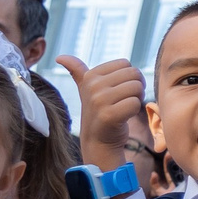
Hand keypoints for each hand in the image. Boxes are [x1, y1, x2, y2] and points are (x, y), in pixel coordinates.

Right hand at [60, 55, 146, 171]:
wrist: (98, 141)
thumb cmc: (98, 112)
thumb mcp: (85, 89)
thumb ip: (77, 71)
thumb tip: (61, 57)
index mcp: (90, 76)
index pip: (126, 64)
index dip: (128, 77)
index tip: (118, 90)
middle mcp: (93, 86)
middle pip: (134, 74)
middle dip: (136, 87)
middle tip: (123, 100)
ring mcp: (99, 101)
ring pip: (137, 88)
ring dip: (136, 99)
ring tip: (123, 108)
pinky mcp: (109, 115)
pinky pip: (136, 104)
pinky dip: (134, 111)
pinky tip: (123, 117)